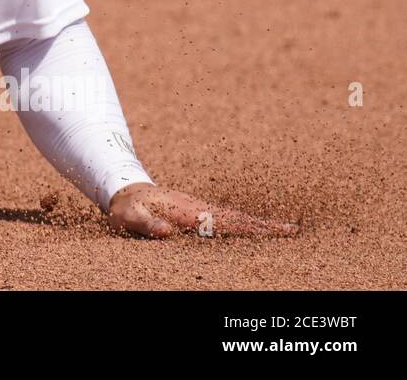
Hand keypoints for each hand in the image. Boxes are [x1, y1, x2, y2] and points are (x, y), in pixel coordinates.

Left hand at [108, 182, 299, 238]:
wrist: (125, 190)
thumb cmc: (127, 207)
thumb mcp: (129, 217)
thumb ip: (146, 224)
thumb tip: (166, 231)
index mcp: (188, 212)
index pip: (224, 222)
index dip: (249, 228)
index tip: (273, 230)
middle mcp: (200, 209)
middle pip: (238, 219)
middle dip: (265, 225)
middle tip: (295, 231)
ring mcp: (202, 210)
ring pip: (236, 219)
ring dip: (259, 225)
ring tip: (286, 230)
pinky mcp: (200, 214)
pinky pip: (227, 220)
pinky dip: (246, 224)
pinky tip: (256, 231)